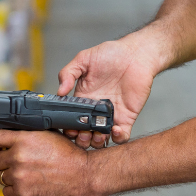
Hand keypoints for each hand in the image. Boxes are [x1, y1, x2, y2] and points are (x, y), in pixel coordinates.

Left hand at [0, 129, 89, 195]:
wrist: (80, 174)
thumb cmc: (68, 155)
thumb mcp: (48, 134)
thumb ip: (28, 134)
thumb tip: (15, 135)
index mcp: (23, 139)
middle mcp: (18, 157)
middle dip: (4, 160)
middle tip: (16, 161)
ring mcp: (19, 176)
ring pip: (1, 177)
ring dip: (10, 175)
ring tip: (24, 173)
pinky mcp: (22, 192)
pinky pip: (7, 192)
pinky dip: (14, 189)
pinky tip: (25, 183)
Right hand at [58, 33, 159, 147]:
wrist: (136, 54)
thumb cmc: (112, 54)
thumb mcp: (84, 59)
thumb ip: (68, 73)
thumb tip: (59, 92)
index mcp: (83, 98)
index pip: (72, 119)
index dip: (68, 127)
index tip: (68, 128)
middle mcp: (96, 110)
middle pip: (84, 133)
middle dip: (81, 139)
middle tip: (82, 134)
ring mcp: (111, 115)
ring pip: (101, 138)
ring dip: (97, 142)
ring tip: (96, 134)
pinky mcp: (127, 117)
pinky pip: (122, 136)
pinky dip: (118, 138)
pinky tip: (114, 130)